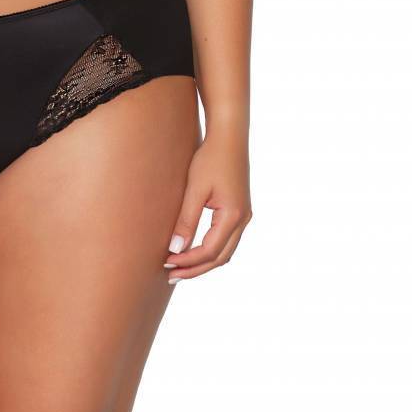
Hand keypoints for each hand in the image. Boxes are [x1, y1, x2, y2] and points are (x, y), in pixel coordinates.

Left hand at [164, 132, 252, 281]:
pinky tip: (194, 249)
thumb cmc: (210, 159)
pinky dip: (211, 250)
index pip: (209, 251)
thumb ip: (186, 220)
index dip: (188, 262)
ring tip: (180, 267)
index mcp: (233, 216)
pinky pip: (226, 240)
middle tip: (172, 275)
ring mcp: (244, 216)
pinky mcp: (240, 211)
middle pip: (220, 258)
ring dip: (204, 261)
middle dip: (196, 268)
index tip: (167, 263)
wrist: (229, 137)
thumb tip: (176, 249)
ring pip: (225, 251)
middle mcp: (243, 220)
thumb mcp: (195, 189)